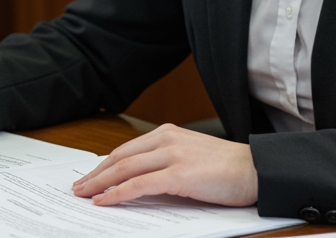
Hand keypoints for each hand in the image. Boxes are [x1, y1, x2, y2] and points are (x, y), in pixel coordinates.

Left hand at [70, 123, 257, 206]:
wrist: (257, 170)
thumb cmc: (229, 169)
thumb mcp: (192, 159)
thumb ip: (166, 163)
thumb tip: (140, 182)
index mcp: (168, 134)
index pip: (126, 150)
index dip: (104, 165)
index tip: (90, 176)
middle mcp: (166, 139)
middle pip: (120, 157)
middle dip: (96, 174)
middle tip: (78, 188)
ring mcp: (172, 155)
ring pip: (125, 168)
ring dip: (100, 183)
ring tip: (84, 195)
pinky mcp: (179, 174)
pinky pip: (140, 184)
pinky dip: (118, 193)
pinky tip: (105, 201)